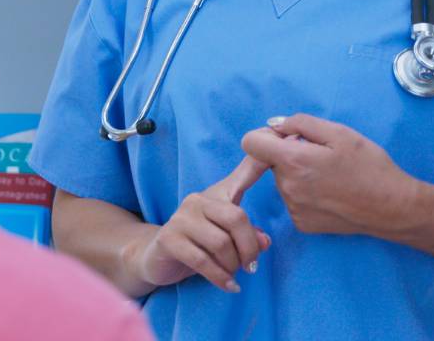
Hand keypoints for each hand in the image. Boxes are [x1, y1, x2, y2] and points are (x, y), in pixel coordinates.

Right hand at [130, 156, 271, 293]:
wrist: (157, 259)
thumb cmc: (197, 245)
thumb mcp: (225, 238)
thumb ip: (247, 236)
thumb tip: (265, 242)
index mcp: (215, 195)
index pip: (241, 177)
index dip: (257, 165)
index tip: (275, 147)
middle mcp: (197, 201)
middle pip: (236, 218)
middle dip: (249, 247)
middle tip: (251, 266)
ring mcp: (181, 218)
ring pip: (221, 242)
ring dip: (233, 265)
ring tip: (233, 274)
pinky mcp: (169, 239)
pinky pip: (202, 260)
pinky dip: (220, 277)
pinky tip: (230, 286)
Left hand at [241, 113, 423, 238]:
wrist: (391, 207)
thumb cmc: (369, 165)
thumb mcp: (339, 132)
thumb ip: (300, 123)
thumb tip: (273, 124)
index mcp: (293, 161)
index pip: (250, 143)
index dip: (266, 135)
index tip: (288, 136)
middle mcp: (287, 187)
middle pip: (270, 161)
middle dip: (289, 153)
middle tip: (322, 155)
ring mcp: (293, 208)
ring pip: (283, 180)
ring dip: (298, 173)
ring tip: (330, 175)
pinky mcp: (302, 223)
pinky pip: (293, 199)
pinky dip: (306, 193)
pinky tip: (331, 192)